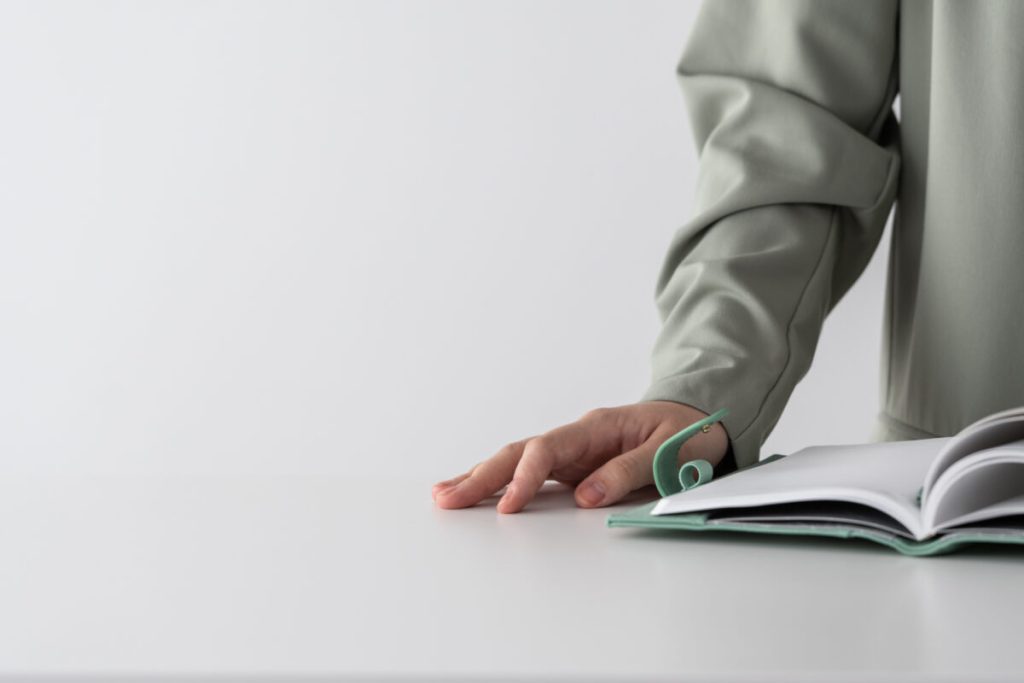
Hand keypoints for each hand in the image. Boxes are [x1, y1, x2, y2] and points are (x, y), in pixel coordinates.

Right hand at [432, 400, 728, 512]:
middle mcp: (576, 437)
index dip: (526, 477)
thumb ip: (627, 472)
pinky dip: (499, 482)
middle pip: (519, 452)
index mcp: (597, 428)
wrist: (698, 418)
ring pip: (516, 460)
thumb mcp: (670, 453)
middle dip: (481, 475)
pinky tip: (475, 493)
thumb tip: (585, 498)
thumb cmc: (688, 433)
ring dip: (480, 477)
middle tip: (447, 497)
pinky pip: (528, 472)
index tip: (509, 505)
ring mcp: (571, 451)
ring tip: (444, 495)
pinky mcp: (572, 466)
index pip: (549, 450)